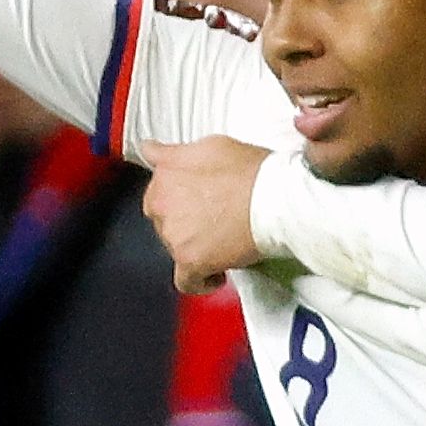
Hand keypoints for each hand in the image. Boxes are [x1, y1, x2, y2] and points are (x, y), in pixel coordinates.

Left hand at [140, 135, 277, 289]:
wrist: (273, 199)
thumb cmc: (253, 172)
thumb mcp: (212, 145)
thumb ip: (177, 153)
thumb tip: (152, 150)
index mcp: (166, 172)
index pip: (156, 186)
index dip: (175, 194)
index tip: (187, 200)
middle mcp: (161, 202)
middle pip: (161, 217)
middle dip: (181, 218)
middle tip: (209, 218)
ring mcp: (173, 233)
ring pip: (173, 246)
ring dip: (193, 244)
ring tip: (221, 240)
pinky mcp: (189, 261)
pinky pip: (185, 280)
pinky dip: (200, 280)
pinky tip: (215, 273)